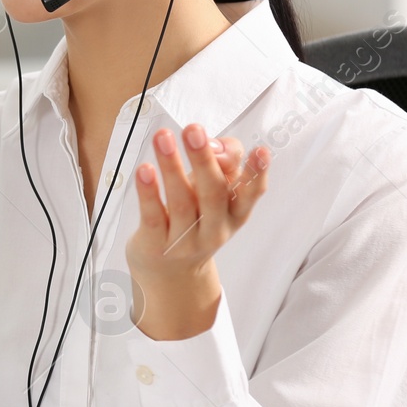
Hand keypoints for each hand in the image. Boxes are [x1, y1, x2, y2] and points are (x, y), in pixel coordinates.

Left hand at [124, 123, 269, 339]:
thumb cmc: (196, 220)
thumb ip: (221, 163)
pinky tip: (144, 170)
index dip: (256, 174)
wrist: (171, 276)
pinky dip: (149, 193)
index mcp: (235, 215)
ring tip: (163, 137)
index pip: (251, 194)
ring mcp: (185, 241)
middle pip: (213, 194)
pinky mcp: (156, 246)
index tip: (261, 151)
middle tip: (193, 130)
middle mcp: (215, 230)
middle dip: (204, 160)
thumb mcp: (214, 194)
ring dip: (172, 167)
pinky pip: (154, 217)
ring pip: (181, 202)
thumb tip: (211, 142)